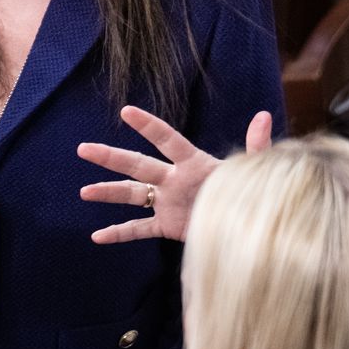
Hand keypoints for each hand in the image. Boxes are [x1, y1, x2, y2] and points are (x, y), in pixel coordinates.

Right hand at [78, 106, 272, 242]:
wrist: (247, 225)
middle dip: (111, 157)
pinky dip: (119, 233)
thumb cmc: (249, 192)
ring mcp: (167, 202)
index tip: (126, 111)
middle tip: (84, 149)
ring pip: (132, 195)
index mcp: (193, 163)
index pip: (167, 140)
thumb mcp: (252, 169)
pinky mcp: (166, 226)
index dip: (148, 126)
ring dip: (108, 193)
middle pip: (137, 164)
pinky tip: (97, 237)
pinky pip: (138, 229)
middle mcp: (173, 179)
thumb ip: (257, 145)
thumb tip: (265, 115)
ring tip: (83, 192)